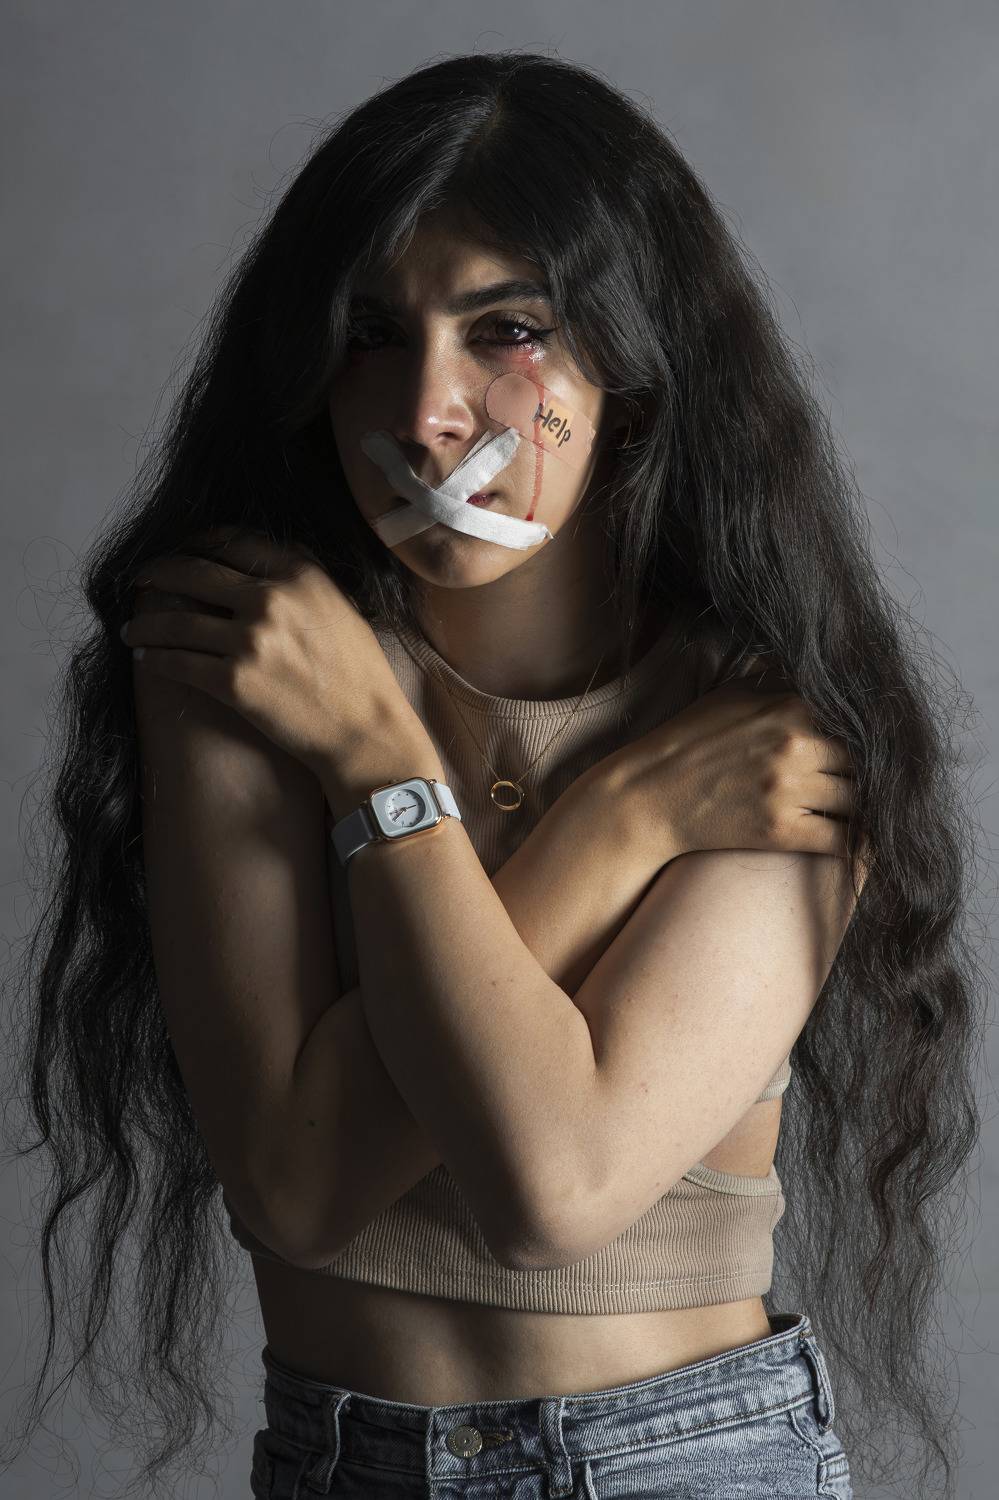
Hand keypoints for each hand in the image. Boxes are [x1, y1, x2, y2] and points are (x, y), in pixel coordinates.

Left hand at [121, 525, 415, 777]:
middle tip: (141, 580)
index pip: (233, 543)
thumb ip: (302, 582)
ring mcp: (250, 641)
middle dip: (158, 573)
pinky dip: (156, 659)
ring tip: (133, 627)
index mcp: (300, 575)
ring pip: (178, 621)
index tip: (182, 549)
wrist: (365, 732)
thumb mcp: (341, 609)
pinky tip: (147, 658)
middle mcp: (271, 600)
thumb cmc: (360, 676)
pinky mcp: (233, 682)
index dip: (198, 543)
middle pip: (194, 572)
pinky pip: (179, 663)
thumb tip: (263, 566)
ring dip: (147, 623)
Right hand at [594, 670, 866, 870]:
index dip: (870, 734)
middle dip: (866, 772)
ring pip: (859, 799)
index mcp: (789, 706)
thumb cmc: (687, 742)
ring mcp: (788, 790)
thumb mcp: (730, 695)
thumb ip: (777, 681)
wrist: (648, 797)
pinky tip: (858, 842)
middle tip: (865, 782)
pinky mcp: (781, 832)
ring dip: (862, 806)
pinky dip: (856, 843)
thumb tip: (814, 665)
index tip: (875, 747)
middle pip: (864, 759)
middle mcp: (795, 745)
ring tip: (861, 810)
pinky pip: (841, 838)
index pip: (858, 717)